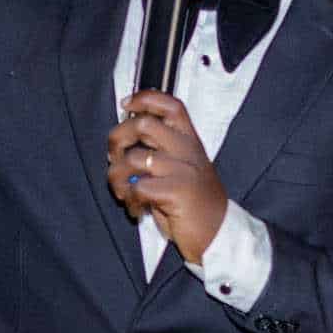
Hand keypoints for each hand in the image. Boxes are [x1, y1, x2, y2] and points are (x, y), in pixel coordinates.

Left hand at [105, 90, 228, 263]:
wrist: (218, 234)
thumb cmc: (193, 204)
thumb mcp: (180, 169)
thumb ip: (158, 151)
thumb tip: (122, 142)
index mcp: (190, 141)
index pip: (171, 105)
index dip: (145, 98)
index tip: (126, 104)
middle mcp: (188, 150)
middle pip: (144, 124)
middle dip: (117, 139)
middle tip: (114, 158)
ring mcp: (184, 169)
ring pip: (134, 158)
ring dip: (117, 177)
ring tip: (124, 192)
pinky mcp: (178, 190)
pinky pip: (139, 186)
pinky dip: (130, 199)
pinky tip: (137, 209)